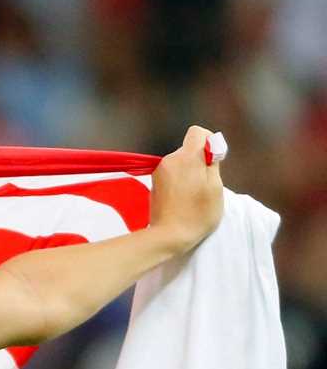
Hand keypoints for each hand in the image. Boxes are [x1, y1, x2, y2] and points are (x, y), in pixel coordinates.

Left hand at [148, 125, 223, 253]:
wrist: (168, 235)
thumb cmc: (197, 213)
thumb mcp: (215, 187)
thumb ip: (212, 162)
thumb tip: (211, 145)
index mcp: (186, 158)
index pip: (196, 133)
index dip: (209, 141)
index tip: (214, 159)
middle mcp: (169, 160)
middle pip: (189, 150)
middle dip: (199, 162)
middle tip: (205, 185)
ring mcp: (159, 172)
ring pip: (180, 163)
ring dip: (189, 173)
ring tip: (193, 195)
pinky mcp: (154, 183)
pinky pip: (172, 174)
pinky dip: (179, 182)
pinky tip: (183, 199)